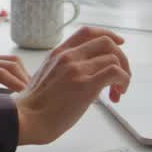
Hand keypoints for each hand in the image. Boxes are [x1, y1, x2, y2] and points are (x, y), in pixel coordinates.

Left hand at [0, 39, 30, 94]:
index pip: (0, 72)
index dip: (14, 82)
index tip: (26, 94)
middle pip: (11, 64)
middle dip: (25, 79)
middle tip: (35, 96)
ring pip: (11, 61)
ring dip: (23, 73)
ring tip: (31, 90)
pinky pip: (7, 60)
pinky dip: (18, 69)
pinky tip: (21, 80)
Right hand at [15, 27, 130, 145]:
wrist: (27, 119)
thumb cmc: (36, 105)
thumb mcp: (47, 75)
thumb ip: (65, 69)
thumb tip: (88, 75)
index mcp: (58, 53)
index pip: (87, 32)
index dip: (108, 34)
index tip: (119, 43)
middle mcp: (68, 57)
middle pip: (106, 42)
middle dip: (121, 59)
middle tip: (121, 78)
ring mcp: (77, 70)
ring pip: (114, 58)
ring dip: (124, 75)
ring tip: (117, 93)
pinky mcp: (85, 85)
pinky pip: (115, 72)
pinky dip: (123, 81)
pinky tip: (117, 94)